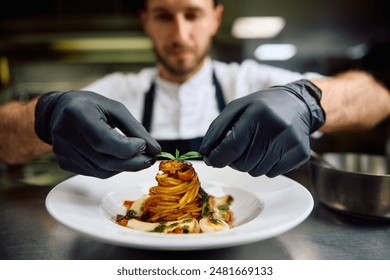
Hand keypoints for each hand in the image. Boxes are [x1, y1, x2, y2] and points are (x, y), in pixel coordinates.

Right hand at [35, 90, 160, 177]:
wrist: (58, 111)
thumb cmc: (90, 106)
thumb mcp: (115, 108)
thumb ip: (135, 129)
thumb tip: (155, 149)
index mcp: (78, 115)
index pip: (104, 141)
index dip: (128, 148)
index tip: (144, 145)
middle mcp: (66, 136)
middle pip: (105, 161)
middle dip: (133, 162)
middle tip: (149, 159)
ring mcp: (64, 153)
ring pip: (103, 171)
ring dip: (124, 166)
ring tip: (134, 155)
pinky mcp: (65, 163)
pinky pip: (96, 172)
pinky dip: (112, 167)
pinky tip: (115, 156)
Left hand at [200, 80, 324, 176]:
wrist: (297, 104)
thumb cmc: (260, 107)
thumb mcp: (236, 109)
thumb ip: (217, 130)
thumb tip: (205, 153)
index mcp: (258, 114)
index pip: (232, 146)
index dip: (217, 158)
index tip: (211, 160)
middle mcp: (277, 128)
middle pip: (243, 164)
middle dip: (234, 160)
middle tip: (238, 148)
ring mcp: (291, 142)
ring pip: (256, 172)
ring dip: (250, 163)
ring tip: (256, 146)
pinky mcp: (299, 154)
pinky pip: (272, 173)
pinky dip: (266, 166)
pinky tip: (270, 150)